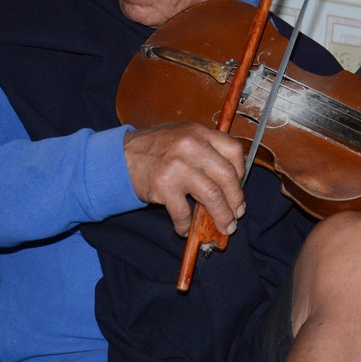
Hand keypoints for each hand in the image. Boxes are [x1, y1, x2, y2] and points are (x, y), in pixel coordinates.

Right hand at [123, 122, 246, 236]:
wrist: (119, 157)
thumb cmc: (154, 148)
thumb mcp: (182, 136)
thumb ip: (206, 149)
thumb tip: (232, 177)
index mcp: (198, 132)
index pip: (233, 151)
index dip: (241, 172)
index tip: (240, 187)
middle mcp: (190, 146)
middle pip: (227, 176)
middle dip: (236, 199)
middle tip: (238, 214)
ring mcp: (177, 166)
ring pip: (212, 196)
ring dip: (222, 216)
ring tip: (225, 226)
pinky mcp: (163, 186)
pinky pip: (183, 212)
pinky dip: (186, 225)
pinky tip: (186, 228)